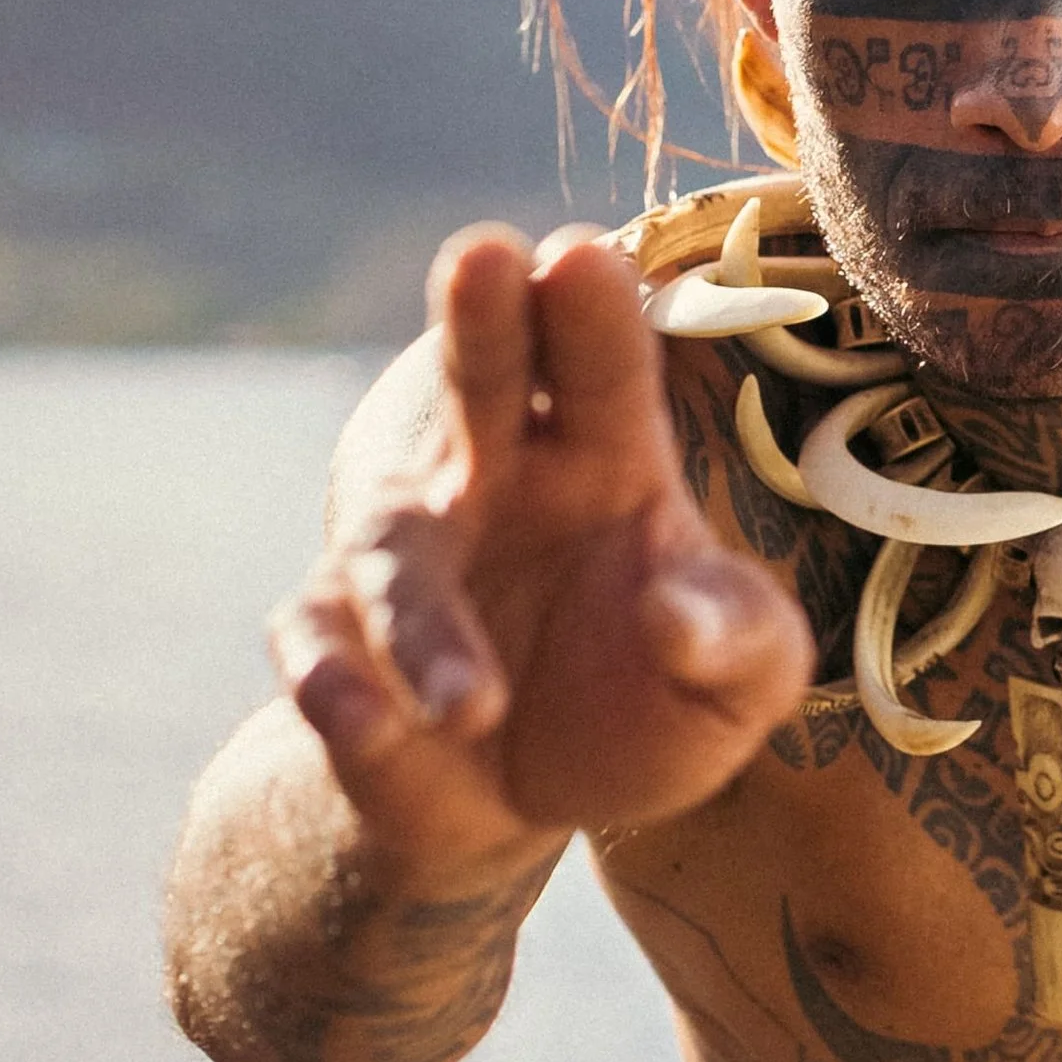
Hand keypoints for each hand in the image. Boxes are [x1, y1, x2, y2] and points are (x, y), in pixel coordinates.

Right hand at [270, 227, 812, 871]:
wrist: (537, 805)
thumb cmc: (654, 700)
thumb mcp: (741, 677)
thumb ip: (740, 640)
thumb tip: (679, 615)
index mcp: (607, 454)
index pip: (604, 363)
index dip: (595, 313)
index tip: (587, 258)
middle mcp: (494, 478)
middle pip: (484, 378)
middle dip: (482, 321)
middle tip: (485, 256)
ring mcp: (408, 559)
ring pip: (393, 548)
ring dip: (422, 618)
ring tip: (475, 706)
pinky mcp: (338, 644)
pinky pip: (319, 647)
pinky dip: (336, 683)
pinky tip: (366, 724)